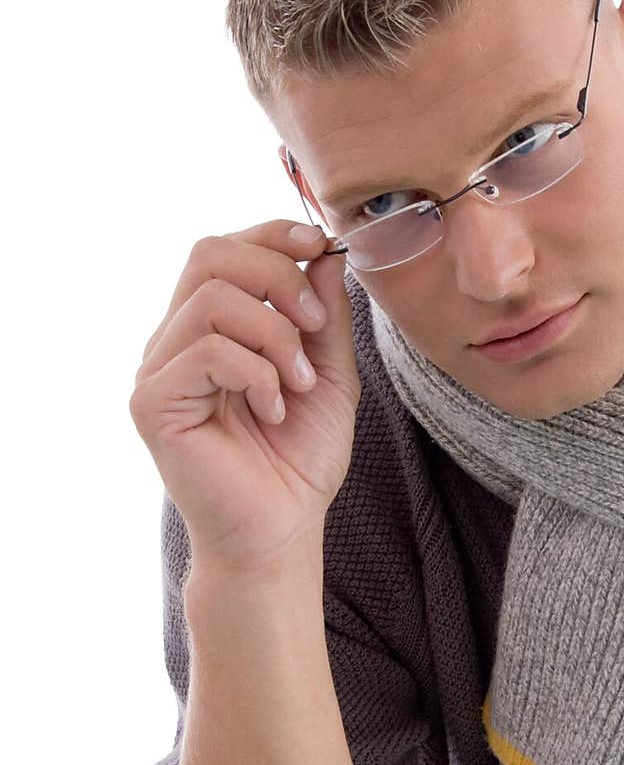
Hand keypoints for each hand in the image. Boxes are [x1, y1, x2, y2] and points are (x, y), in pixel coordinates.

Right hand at [129, 219, 360, 574]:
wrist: (282, 530)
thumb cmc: (299, 460)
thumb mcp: (331, 374)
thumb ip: (323, 315)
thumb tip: (324, 253)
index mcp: (213, 326)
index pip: (224, 248)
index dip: (271, 234)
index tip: (321, 246)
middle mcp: (177, 340)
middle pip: (209, 254)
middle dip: (276, 274)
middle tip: (315, 324)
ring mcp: (159, 369)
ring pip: (211, 299)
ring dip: (275, 335)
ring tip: (299, 383)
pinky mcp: (152, 402)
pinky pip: (206, 350)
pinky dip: (256, 373)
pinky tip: (272, 410)